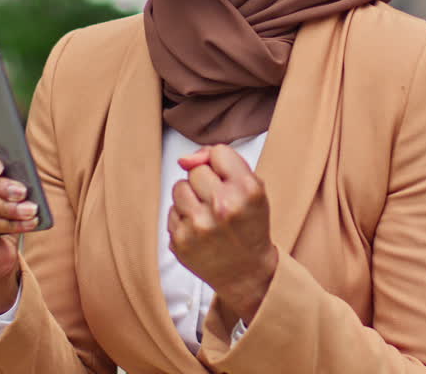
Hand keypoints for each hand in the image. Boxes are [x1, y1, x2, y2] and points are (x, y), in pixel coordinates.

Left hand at [168, 144, 277, 324]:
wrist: (246, 272)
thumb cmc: (249, 227)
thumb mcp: (253, 190)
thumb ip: (225, 163)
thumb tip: (186, 158)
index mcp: (246, 190)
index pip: (218, 152)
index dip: (221, 164)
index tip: (227, 179)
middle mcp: (223, 206)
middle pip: (196, 170)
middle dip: (205, 182)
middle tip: (218, 201)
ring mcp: (199, 225)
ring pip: (179, 187)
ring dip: (190, 197)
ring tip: (206, 213)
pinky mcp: (180, 241)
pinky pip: (172, 210)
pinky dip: (183, 217)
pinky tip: (199, 229)